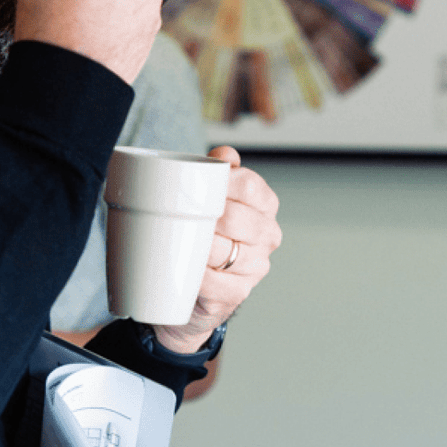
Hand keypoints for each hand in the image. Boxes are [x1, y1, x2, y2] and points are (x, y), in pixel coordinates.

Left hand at [152, 145, 281, 353]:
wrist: (199, 282)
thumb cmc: (207, 230)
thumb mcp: (212, 196)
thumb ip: (217, 170)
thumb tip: (224, 153)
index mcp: (265, 204)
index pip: (249, 185)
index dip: (221, 184)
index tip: (195, 186)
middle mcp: (268, 234)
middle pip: (237, 218)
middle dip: (205, 216)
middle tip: (179, 214)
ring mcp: (257, 265)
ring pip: (224, 251)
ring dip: (198, 246)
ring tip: (178, 240)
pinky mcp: (239, 292)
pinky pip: (215, 282)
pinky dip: (196, 276)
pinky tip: (185, 268)